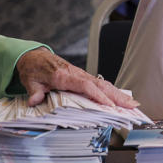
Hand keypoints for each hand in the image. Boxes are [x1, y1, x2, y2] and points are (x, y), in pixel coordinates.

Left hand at [15, 47, 137, 107]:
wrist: (35, 57)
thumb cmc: (34, 69)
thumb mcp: (30, 81)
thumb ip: (34, 91)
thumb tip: (35, 100)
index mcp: (65, 76)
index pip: (86, 86)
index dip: (98, 96)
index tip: (109, 106)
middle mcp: (77, 75)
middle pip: (101, 85)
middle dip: (117, 96)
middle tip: (132, 105)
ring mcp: (82, 75)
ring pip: (104, 84)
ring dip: (119, 94)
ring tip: (133, 103)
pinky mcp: (83, 77)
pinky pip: (100, 84)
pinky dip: (112, 91)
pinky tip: (121, 98)